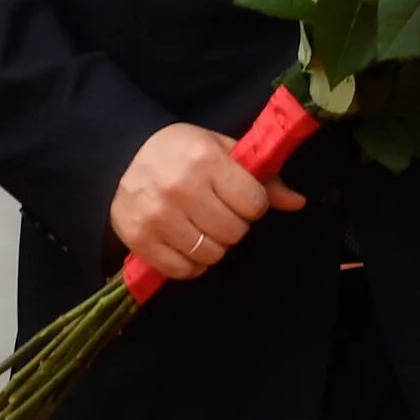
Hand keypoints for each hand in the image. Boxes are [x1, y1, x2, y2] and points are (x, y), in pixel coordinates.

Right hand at [109, 121, 304, 281]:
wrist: (121, 157)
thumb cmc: (180, 151)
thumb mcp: (223, 150)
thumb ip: (262, 177)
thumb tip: (298, 202)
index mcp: (207, 161)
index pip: (254, 203)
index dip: (254, 205)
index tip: (243, 198)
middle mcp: (182, 190)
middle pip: (234, 232)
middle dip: (236, 225)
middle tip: (222, 213)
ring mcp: (157, 217)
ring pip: (211, 254)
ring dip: (215, 246)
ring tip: (204, 228)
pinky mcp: (138, 240)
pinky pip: (181, 270)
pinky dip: (191, 264)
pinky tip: (188, 245)